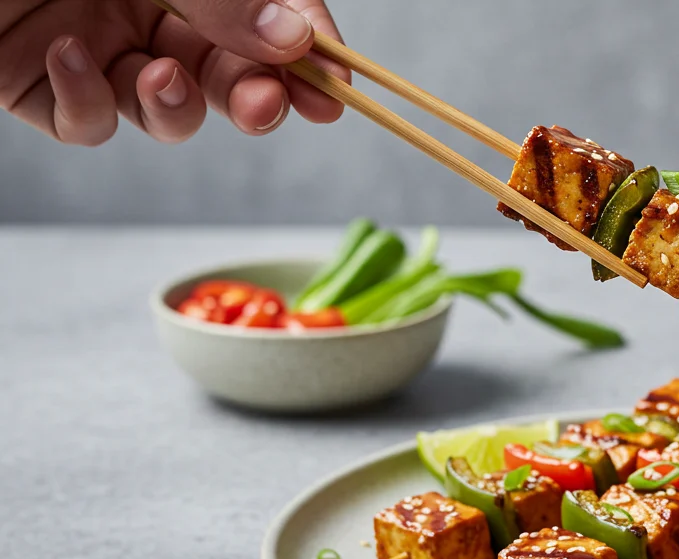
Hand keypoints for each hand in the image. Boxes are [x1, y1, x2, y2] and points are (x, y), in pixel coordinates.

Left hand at [0, 0, 347, 144]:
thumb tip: (294, 44)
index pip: (265, 8)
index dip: (305, 46)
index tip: (337, 87)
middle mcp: (140, 0)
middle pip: (227, 67)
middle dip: (255, 92)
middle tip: (271, 107)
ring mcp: (90, 43)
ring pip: (165, 107)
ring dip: (178, 108)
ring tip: (159, 81)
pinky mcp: (32, 84)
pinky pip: (85, 119)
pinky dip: (88, 104)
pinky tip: (66, 59)